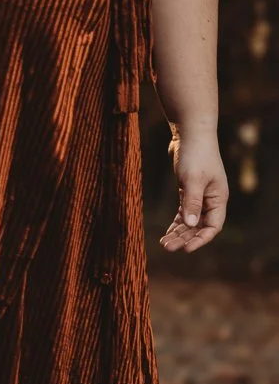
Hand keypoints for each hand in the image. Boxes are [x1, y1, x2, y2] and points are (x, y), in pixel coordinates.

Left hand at [158, 131, 226, 251]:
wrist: (190, 134)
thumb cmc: (195, 155)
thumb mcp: (193, 180)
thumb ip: (191, 202)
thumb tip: (190, 224)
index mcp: (218, 198)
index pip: (213, 226)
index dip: (200, 239)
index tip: (186, 249)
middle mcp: (211, 200)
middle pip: (199, 226)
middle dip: (185, 238)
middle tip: (167, 248)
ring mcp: (200, 196)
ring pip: (190, 221)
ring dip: (179, 233)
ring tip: (164, 244)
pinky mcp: (188, 191)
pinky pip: (183, 212)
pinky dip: (176, 223)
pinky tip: (167, 233)